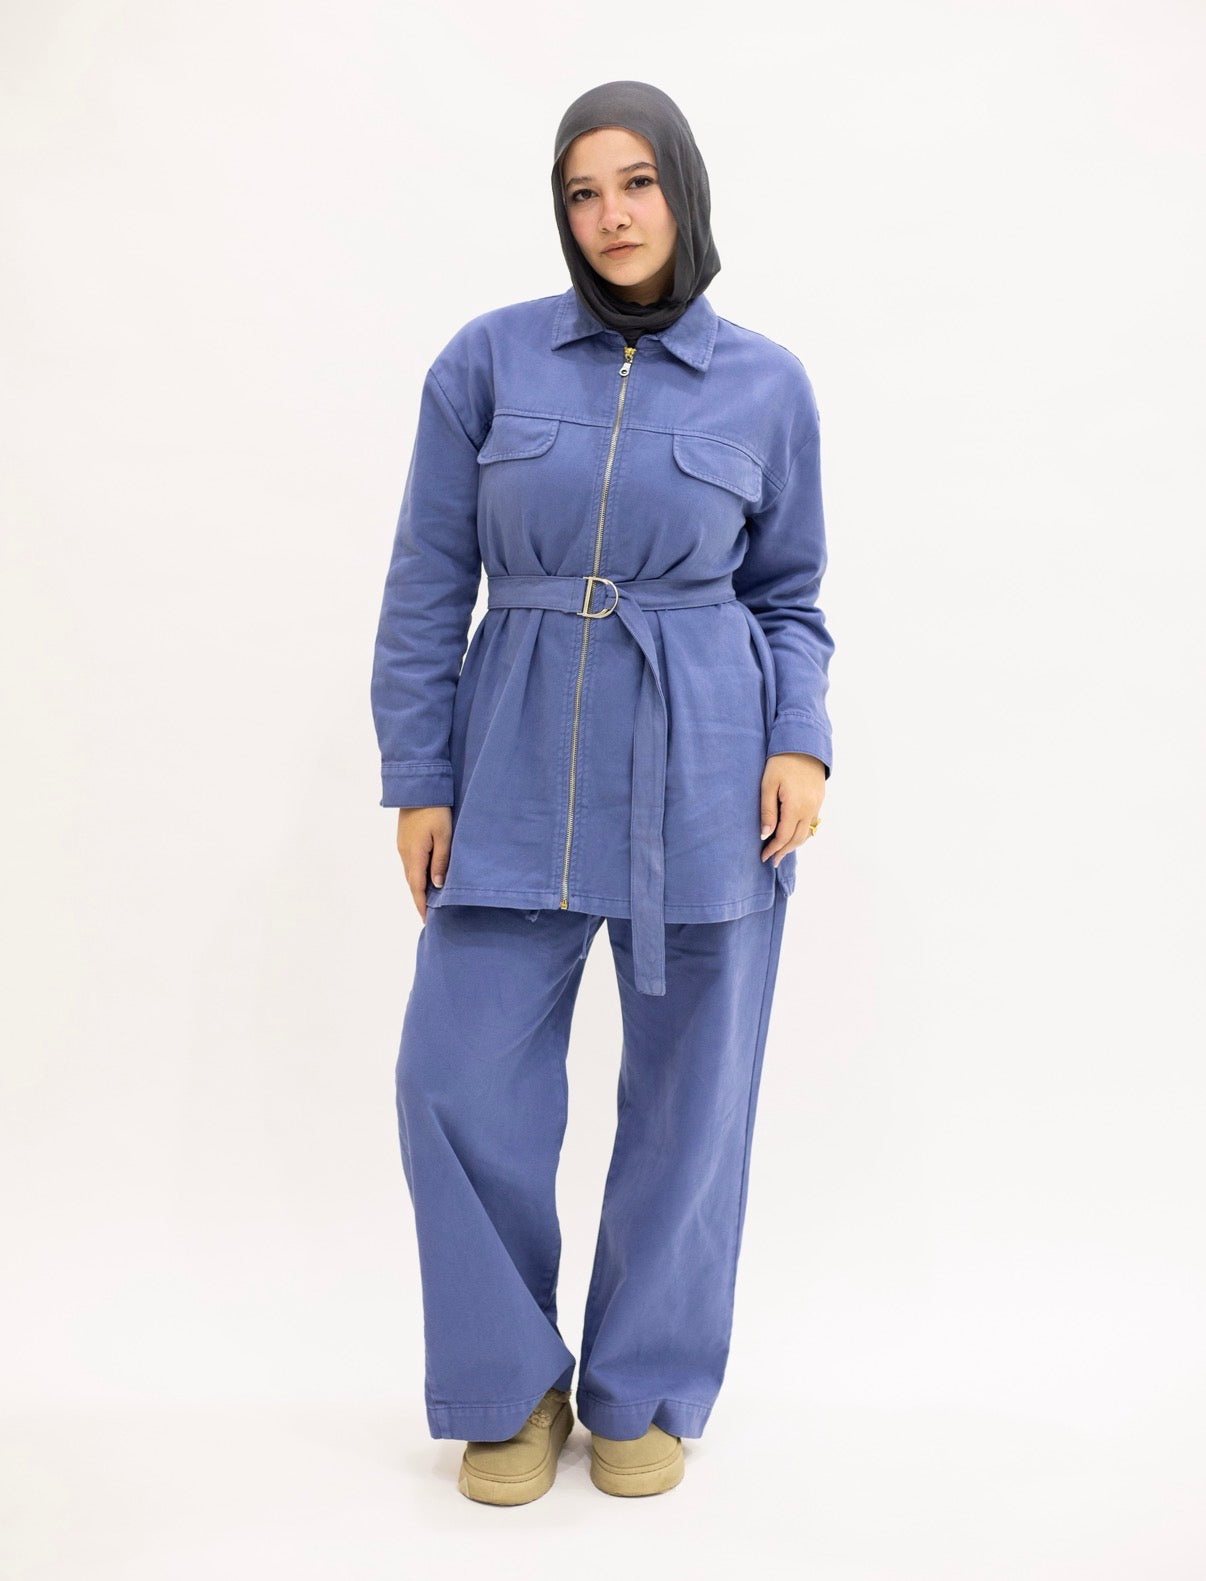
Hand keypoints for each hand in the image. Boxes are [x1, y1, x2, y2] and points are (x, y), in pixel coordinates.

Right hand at [396, 806, 451, 922]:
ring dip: (417, 887)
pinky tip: (425, 876)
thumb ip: (441, 861)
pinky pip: (410, 862)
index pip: (417, 887)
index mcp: (414, 855)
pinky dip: (416, 874)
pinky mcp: (404, 838)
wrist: (418, 788)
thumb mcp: (444, 835)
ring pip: (410, 872)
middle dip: (419, 899)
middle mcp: (404, 853)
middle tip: (429, 914)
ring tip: (428, 899)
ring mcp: (402, 845)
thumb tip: (437, 885)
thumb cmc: (436, 810)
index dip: (421, 905)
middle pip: (411, 882)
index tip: (426, 920)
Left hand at [760, 753, 825, 867]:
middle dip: (784, 851)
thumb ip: (767, 811)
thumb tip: (765, 835)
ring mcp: (817, 805)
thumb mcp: (768, 785)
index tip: (763, 857)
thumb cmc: (780, 761)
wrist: (803, 744)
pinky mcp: (819, 799)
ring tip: (782, 851)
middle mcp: (809, 809)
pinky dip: (803, 833)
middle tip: (772, 860)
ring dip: (794, 844)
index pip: (784, 836)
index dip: (773, 849)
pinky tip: (795, 835)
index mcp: (795, 806)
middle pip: (797, 839)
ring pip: (807, 833)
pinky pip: (812, 823)